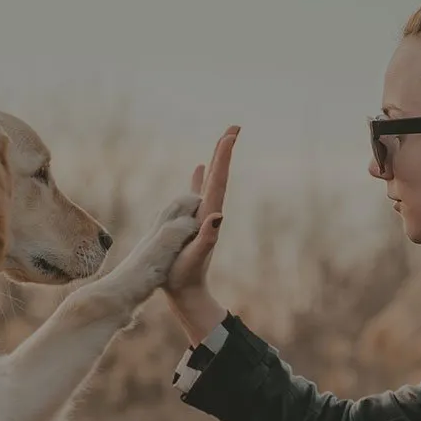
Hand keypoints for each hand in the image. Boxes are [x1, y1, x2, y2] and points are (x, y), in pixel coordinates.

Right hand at [164, 125, 237, 343]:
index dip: (223, 158)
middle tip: (234, 127)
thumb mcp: (194, 258)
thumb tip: (217, 216)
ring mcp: (201, 216)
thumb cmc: (186, 277)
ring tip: (220, 142)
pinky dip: (200, 178)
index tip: (230, 135)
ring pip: (210, 181)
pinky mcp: (192, 221)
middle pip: (219, 176)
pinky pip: (196, 192)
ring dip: (216, 160)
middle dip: (224, 151)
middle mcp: (208, 212)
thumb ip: (206, 237)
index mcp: (208, 217)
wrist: (187, 293)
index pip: (218, 181)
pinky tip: (200, 168)